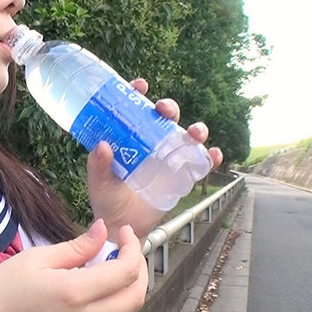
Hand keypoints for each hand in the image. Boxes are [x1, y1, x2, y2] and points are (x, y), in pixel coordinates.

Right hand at [0, 221, 147, 311]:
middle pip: (136, 296)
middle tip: (127, 246)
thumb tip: (103, 231)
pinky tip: (105, 280)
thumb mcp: (37, 258)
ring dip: (134, 285)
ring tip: (119, 261)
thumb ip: (76, 247)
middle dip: (141, 267)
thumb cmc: (2, 288)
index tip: (123, 230)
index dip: (132, 247)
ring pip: (128, 311)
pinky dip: (120, 298)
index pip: (125, 272)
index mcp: (75, 293)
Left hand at [86, 78, 222, 239]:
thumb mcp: (99, 183)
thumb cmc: (107, 200)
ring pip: (187, 136)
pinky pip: (201, 163)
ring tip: (195, 132)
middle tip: (164, 109)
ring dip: (196, 129)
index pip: (134, 110)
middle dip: (168, 108)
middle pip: (164, 117)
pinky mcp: (182, 175)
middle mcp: (151, 143)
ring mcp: (168, 158)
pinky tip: (213, 154)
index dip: (137, 93)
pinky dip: (211, 156)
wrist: (122, 226)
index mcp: (128, 138)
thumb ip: (98, 166)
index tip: (139, 85)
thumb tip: (102, 145)